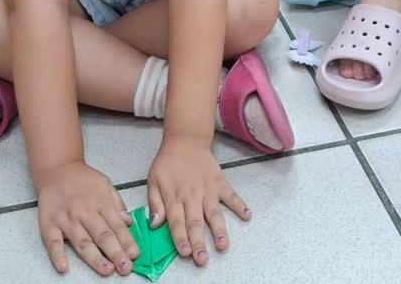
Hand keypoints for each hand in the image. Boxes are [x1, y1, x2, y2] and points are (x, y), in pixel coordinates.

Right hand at [36, 161, 137, 276]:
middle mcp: (85, 213)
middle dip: (115, 253)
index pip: (116, 226)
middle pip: (102, 236)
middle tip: (125, 267)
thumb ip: (117, 204)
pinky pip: (53, 242)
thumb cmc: (83, 179)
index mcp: (101, 204)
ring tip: (106, 270)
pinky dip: (58, 255)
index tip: (135, 254)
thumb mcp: (105, 185)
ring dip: (94, 258)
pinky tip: (64, 267)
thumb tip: (128, 222)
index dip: (127, 241)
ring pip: (82, 242)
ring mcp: (66, 219)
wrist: (58, 168)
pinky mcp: (49, 224)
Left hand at [147, 135, 250, 265]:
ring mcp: (208, 190)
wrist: (186, 141)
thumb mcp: (153, 181)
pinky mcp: (220, 183)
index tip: (184, 253)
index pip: (176, 221)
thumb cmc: (167, 163)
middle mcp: (192, 196)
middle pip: (195, 222)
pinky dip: (240, 205)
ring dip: (218, 230)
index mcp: (174, 197)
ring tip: (222, 245)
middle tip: (202, 258)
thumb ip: (154, 203)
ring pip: (213, 213)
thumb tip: (154, 224)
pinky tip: (247, 215)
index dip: (180, 238)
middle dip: (198, 242)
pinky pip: (231, 195)